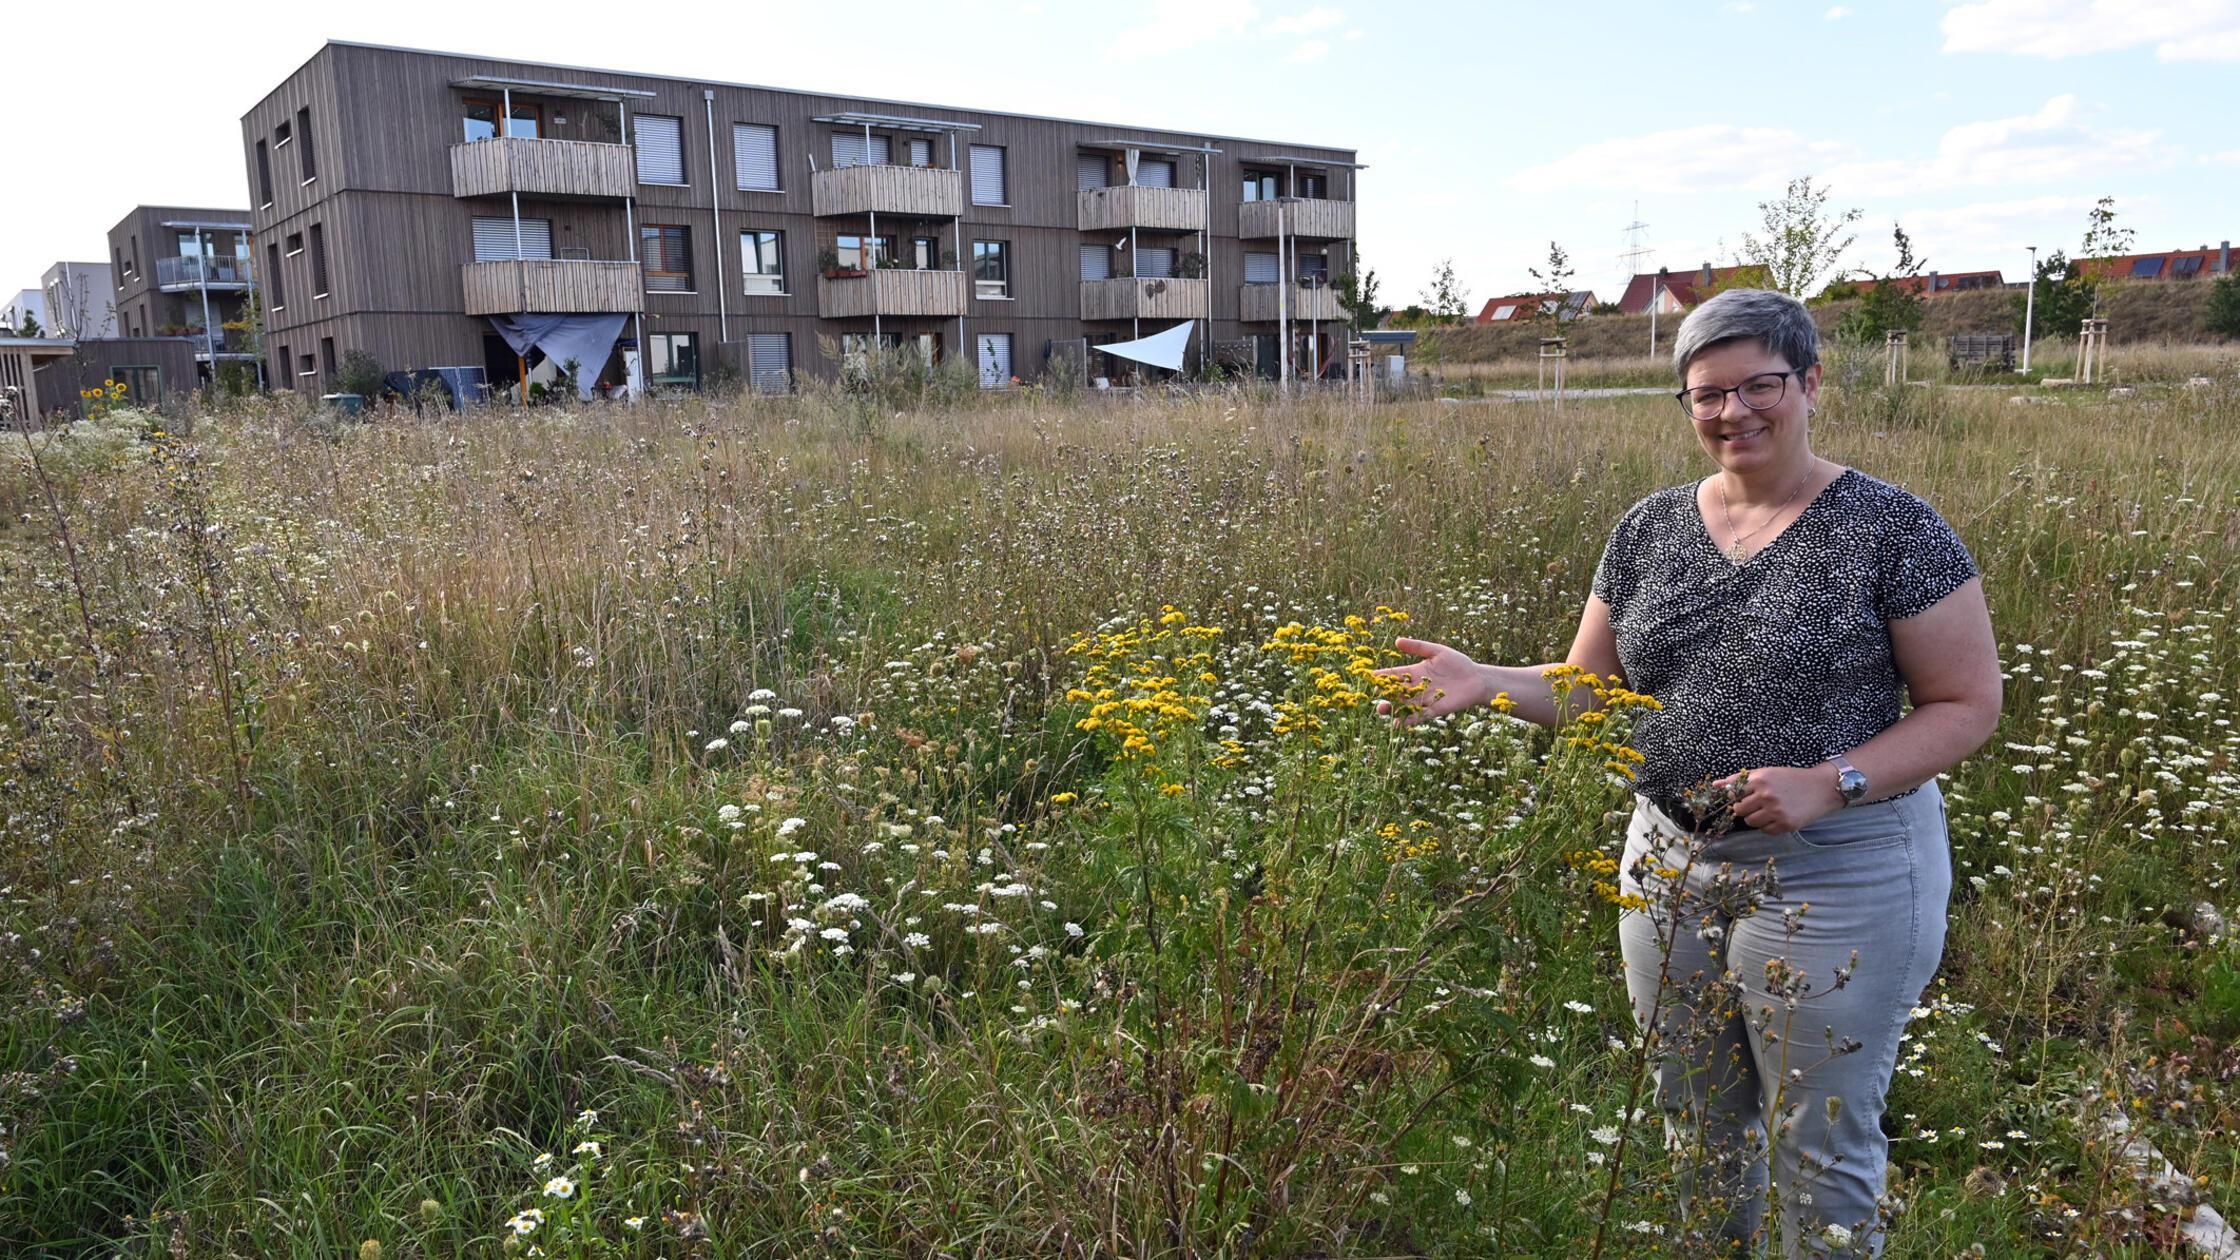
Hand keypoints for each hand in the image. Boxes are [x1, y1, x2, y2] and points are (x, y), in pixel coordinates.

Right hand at [1371, 637, 1494, 726]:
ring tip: (1384, 710)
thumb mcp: (1438, 651)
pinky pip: (1420, 715)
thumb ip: (1418, 647)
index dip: (1383, 675)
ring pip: (1405, 706)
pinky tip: (1401, 722)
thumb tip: (1397, 641)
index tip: (1370, 676)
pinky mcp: (1435, 709)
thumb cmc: (1458, 663)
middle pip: (1396, 692)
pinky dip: (1410, 719)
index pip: (1395, 674)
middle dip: (1385, 695)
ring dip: (1394, 709)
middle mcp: (1416, 687)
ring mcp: (1424, 699)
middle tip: (1375, 696)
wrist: (1476, 679)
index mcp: (1415, 672)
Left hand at [1713, 766, 1844, 834]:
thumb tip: (1715, 785)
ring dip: (1756, 818)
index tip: (1743, 797)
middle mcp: (1766, 795)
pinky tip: (1779, 816)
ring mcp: (1776, 811)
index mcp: (1760, 780)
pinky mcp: (1786, 824)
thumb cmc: (1790, 779)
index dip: (1736, 797)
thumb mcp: (1766, 773)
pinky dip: (1769, 826)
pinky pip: (1765, 831)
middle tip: (1759, 803)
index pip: (1733, 794)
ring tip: (1770, 809)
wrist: (1821, 787)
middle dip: (1745, 808)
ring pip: (1750, 822)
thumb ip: (1739, 779)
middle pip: (1739, 811)